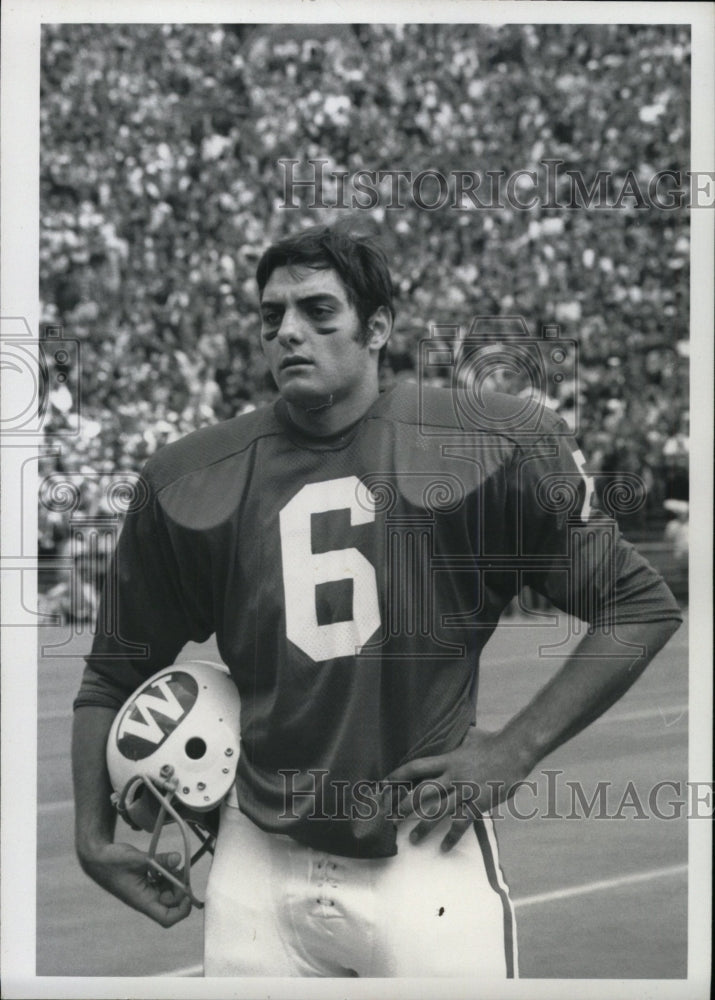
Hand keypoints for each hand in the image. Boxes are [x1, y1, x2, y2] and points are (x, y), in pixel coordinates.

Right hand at [79, 841, 192, 926]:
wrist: (97, 857)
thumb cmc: (112, 862)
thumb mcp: (137, 859)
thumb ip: (159, 860)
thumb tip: (178, 858)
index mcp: (142, 901)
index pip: (167, 918)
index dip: (181, 909)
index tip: (188, 891)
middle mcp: (146, 899)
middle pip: (172, 903)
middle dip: (179, 887)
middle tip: (178, 869)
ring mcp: (146, 891)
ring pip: (169, 890)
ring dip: (173, 878)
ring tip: (168, 862)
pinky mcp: (146, 881)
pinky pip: (163, 881)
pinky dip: (166, 872)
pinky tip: (162, 861)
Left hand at [382, 727, 533, 852]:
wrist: (515, 750)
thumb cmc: (493, 741)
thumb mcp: (469, 736)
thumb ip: (457, 740)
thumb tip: (452, 731)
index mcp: (447, 759)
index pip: (415, 767)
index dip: (397, 776)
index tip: (382, 785)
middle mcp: (452, 775)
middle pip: (422, 792)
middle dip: (404, 806)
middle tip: (389, 819)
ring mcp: (465, 790)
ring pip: (438, 811)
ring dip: (423, 827)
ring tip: (411, 840)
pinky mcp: (478, 802)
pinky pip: (461, 823)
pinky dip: (451, 837)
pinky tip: (443, 848)